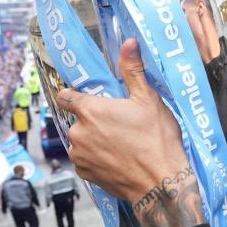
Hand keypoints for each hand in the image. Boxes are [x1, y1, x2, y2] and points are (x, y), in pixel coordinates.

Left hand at [55, 39, 203, 226]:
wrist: (160, 183)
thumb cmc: (156, 140)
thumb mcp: (148, 100)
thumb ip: (133, 71)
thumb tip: (129, 42)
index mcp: (90, 110)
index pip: (67, 96)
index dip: (77, 96)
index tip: (91, 99)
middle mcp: (78, 132)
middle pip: (79, 120)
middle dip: (94, 120)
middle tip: (120, 124)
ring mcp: (79, 155)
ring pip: (82, 141)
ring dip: (94, 140)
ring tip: (121, 144)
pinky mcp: (85, 174)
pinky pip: (86, 160)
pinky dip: (97, 159)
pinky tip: (118, 159)